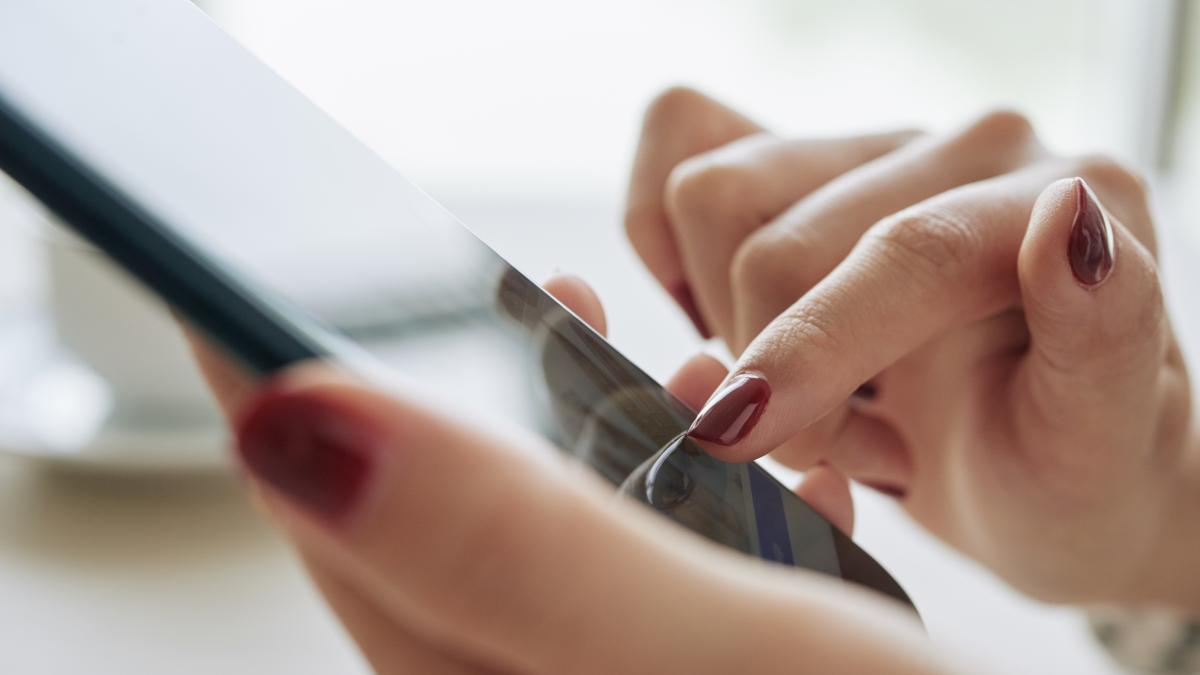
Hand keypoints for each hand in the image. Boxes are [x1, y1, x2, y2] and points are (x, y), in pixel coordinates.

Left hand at [183, 278, 954, 674]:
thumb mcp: (714, 648)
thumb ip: (512, 547)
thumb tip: (298, 430)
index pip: (344, 535)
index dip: (298, 396)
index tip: (265, 288)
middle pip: (445, 534)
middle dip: (473, 400)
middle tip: (527, 298)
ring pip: (558, 549)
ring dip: (599, 442)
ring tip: (661, 356)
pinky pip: (654, 582)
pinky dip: (698, 505)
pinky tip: (778, 465)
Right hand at [626, 88, 1198, 609]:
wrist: (1040, 477)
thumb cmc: (1073, 472)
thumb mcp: (1104, 440)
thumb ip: (1103, 325)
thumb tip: (1068, 215)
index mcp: (1059, 194)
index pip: (906, 249)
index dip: (810, 344)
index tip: (736, 435)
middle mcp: (961, 150)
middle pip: (772, 237)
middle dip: (780, 378)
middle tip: (864, 455)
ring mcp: (873, 151)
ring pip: (710, 195)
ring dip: (731, 328)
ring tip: (824, 405)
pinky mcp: (801, 170)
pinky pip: (679, 156)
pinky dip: (673, 261)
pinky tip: (752, 336)